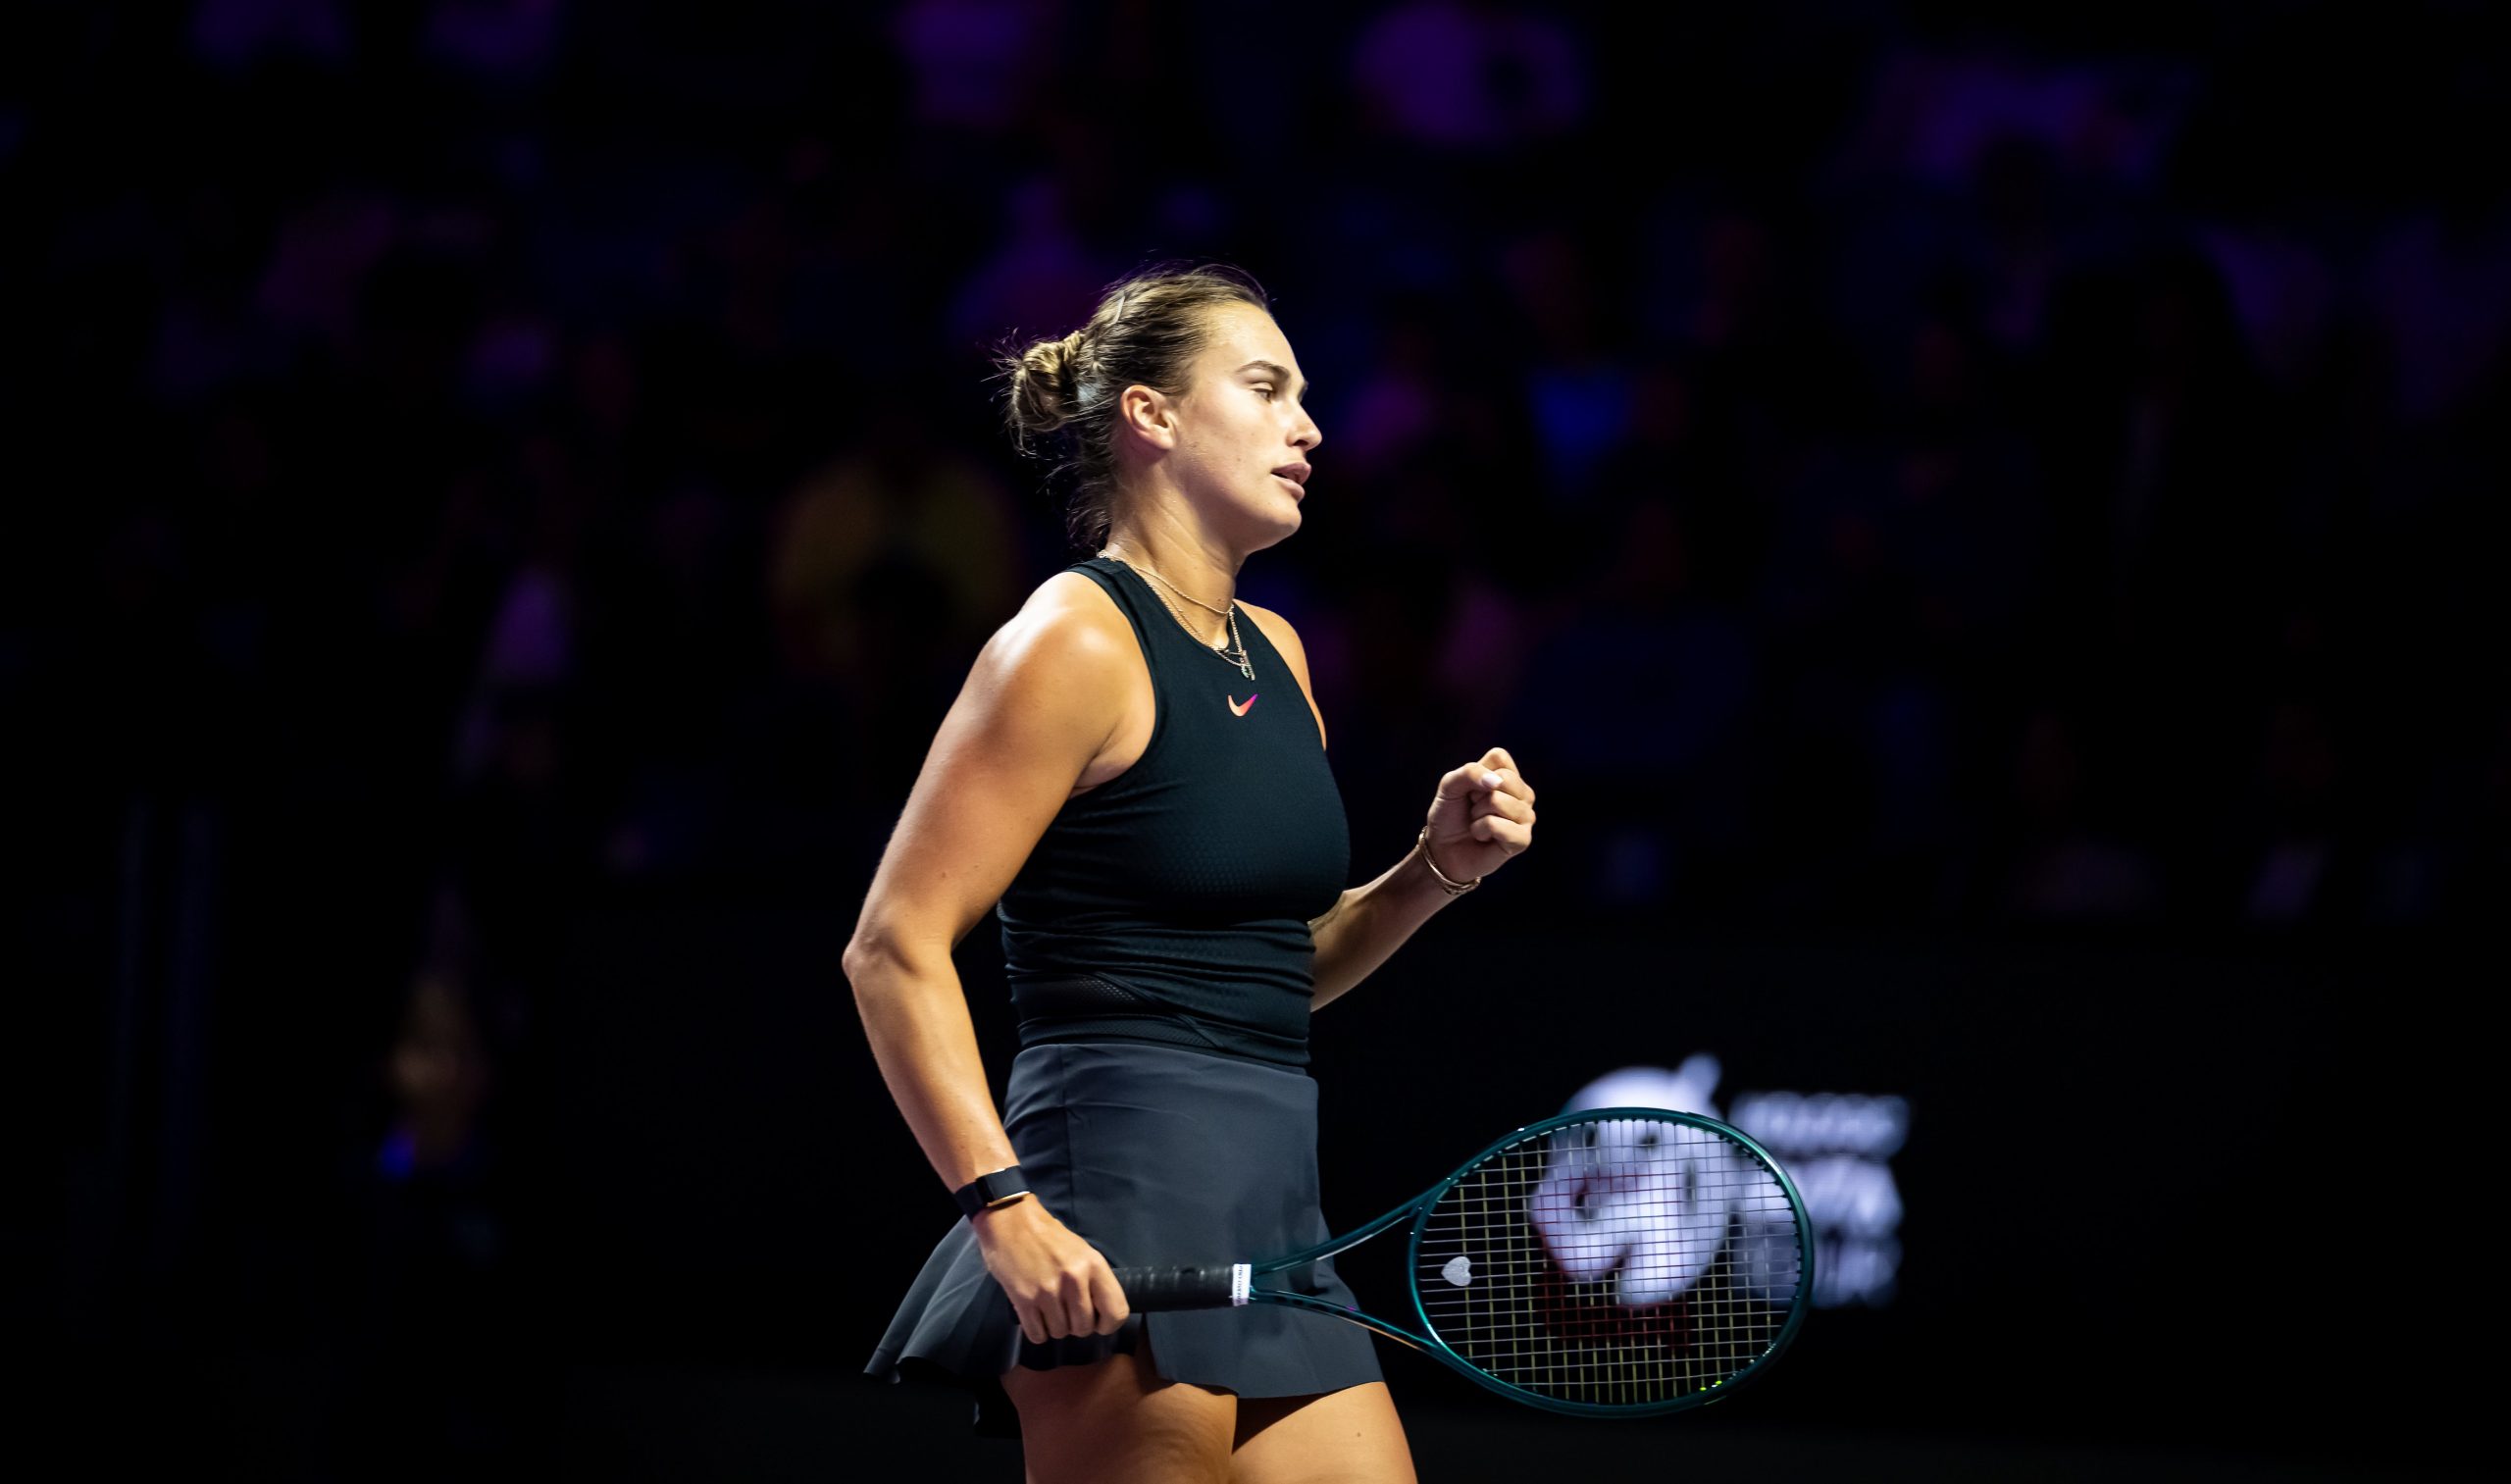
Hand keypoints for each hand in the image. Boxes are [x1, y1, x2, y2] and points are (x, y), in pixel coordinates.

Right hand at [969, 1197, 1130, 1343]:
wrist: (1009, 1220)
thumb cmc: (1047, 1236)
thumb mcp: (1081, 1251)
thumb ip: (1093, 1279)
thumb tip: (1100, 1311)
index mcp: (1093, 1265)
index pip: (1116, 1311)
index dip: (1108, 1324)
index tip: (1097, 1322)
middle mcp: (1074, 1279)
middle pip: (1085, 1327)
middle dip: (1076, 1326)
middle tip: (1066, 1312)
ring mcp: (1048, 1290)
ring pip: (1060, 1333)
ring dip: (1054, 1327)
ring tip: (1048, 1309)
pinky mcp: (1024, 1299)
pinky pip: (1038, 1335)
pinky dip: (1037, 1331)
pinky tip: (1035, 1316)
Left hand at [1422, 746, 1536, 884]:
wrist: (1443, 849)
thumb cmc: (1449, 815)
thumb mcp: (1450, 785)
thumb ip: (1470, 772)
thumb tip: (1496, 782)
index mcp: (1509, 776)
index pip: (1499, 757)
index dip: (1476, 773)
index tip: (1470, 790)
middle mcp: (1523, 794)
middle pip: (1503, 778)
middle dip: (1477, 795)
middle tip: (1474, 809)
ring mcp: (1526, 817)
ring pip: (1498, 802)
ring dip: (1478, 815)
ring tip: (1478, 824)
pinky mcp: (1523, 839)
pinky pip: (1498, 825)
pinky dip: (1481, 830)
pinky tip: (1483, 837)